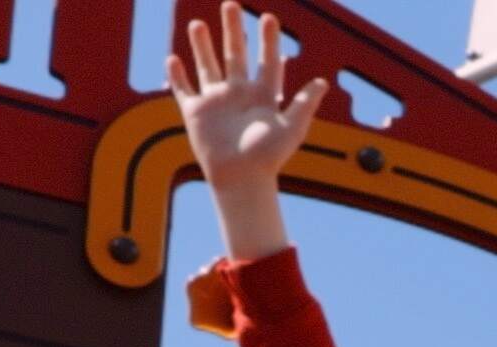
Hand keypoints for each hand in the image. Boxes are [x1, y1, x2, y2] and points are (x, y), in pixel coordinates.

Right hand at [170, 4, 326, 197]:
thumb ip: (305, 104)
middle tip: (231, 4)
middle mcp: (239, 95)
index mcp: (263, 96)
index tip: (269, 18)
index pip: (267, 61)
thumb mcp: (291, 128)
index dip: (269, 41)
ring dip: (202, 45)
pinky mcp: (196, 113)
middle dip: (233, 30)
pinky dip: (177, 75)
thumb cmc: (268, 158)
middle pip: (235, 55)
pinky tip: (172, 58)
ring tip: (197, 23)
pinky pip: (184, 90)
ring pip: (208, 66)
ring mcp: (216, 102)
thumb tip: (324, 82)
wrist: (241, 179)